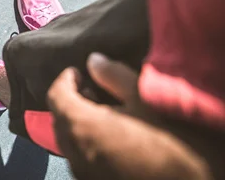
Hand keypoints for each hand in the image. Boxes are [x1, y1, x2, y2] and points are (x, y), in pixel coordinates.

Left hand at [47, 53, 209, 179]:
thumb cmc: (173, 139)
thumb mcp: (146, 97)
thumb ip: (114, 76)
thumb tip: (93, 61)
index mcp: (82, 127)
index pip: (56, 97)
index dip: (65, 80)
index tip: (78, 71)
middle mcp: (75, 153)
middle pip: (60, 119)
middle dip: (71, 101)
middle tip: (90, 88)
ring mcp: (84, 173)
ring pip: (70, 141)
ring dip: (79, 122)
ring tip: (104, 110)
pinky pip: (82, 158)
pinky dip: (88, 142)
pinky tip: (113, 136)